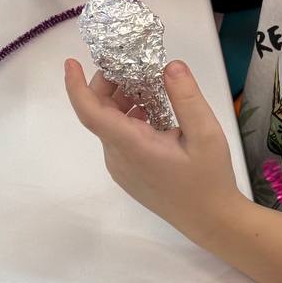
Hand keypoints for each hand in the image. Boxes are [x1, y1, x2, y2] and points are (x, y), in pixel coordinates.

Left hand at [64, 58, 240, 243]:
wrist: (210, 220)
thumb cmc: (208, 179)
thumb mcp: (206, 134)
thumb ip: (186, 98)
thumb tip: (170, 66)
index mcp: (131, 145)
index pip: (90, 112)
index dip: (76, 85)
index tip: (71, 62)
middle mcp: (117, 157)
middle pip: (99, 113)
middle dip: (110, 85)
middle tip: (136, 64)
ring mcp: (120, 167)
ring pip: (110, 125)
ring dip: (123, 101)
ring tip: (152, 85)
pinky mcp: (128, 173)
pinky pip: (119, 138)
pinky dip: (129, 117)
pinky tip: (156, 112)